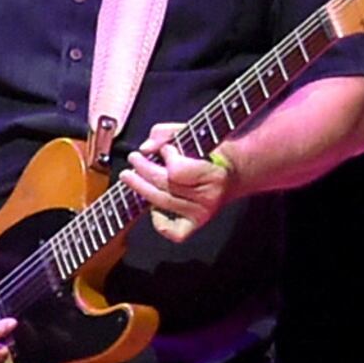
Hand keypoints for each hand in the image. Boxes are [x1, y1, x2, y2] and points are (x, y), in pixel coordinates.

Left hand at [125, 122, 233, 242]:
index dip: (167, 156)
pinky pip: (170, 230)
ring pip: (161, 203)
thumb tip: (146, 148)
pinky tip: (154, 206)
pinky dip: (158, 220)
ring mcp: (202, 214)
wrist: (234, 172)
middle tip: (133, 158)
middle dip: (143, 169)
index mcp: (214, 174)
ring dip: (141, 188)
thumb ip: (166, 133)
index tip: (165, 148)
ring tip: (129, 176)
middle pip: (165, 185)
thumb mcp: (192, 132)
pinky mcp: (194, 225)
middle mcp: (209, 198)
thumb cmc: (209, 152)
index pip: (177, 171)